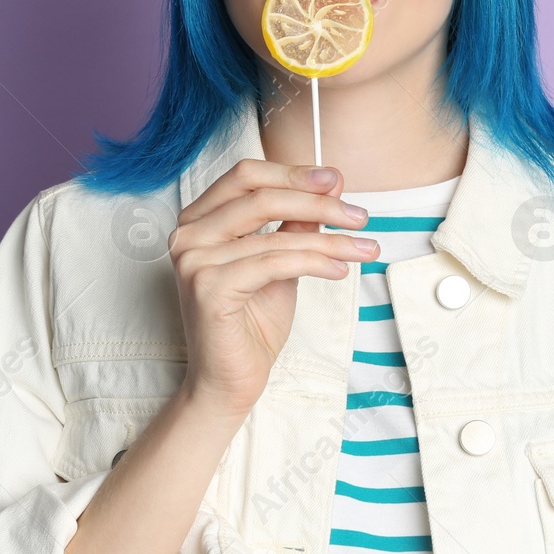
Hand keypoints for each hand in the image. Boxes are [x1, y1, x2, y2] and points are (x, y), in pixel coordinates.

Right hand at [168, 159, 377, 417]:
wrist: (230, 380)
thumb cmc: (252, 322)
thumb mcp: (282, 260)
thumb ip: (298, 221)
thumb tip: (333, 182)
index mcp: (199, 218)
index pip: (246, 176)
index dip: (293, 172)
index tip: (336, 180)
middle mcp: (188, 234)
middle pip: (261, 196)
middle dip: (317, 202)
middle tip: (359, 215)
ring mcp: (193, 260)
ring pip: (275, 234)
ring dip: (329, 239)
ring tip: (365, 248)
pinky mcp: (208, 288)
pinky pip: (274, 263)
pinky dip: (315, 262)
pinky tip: (340, 269)